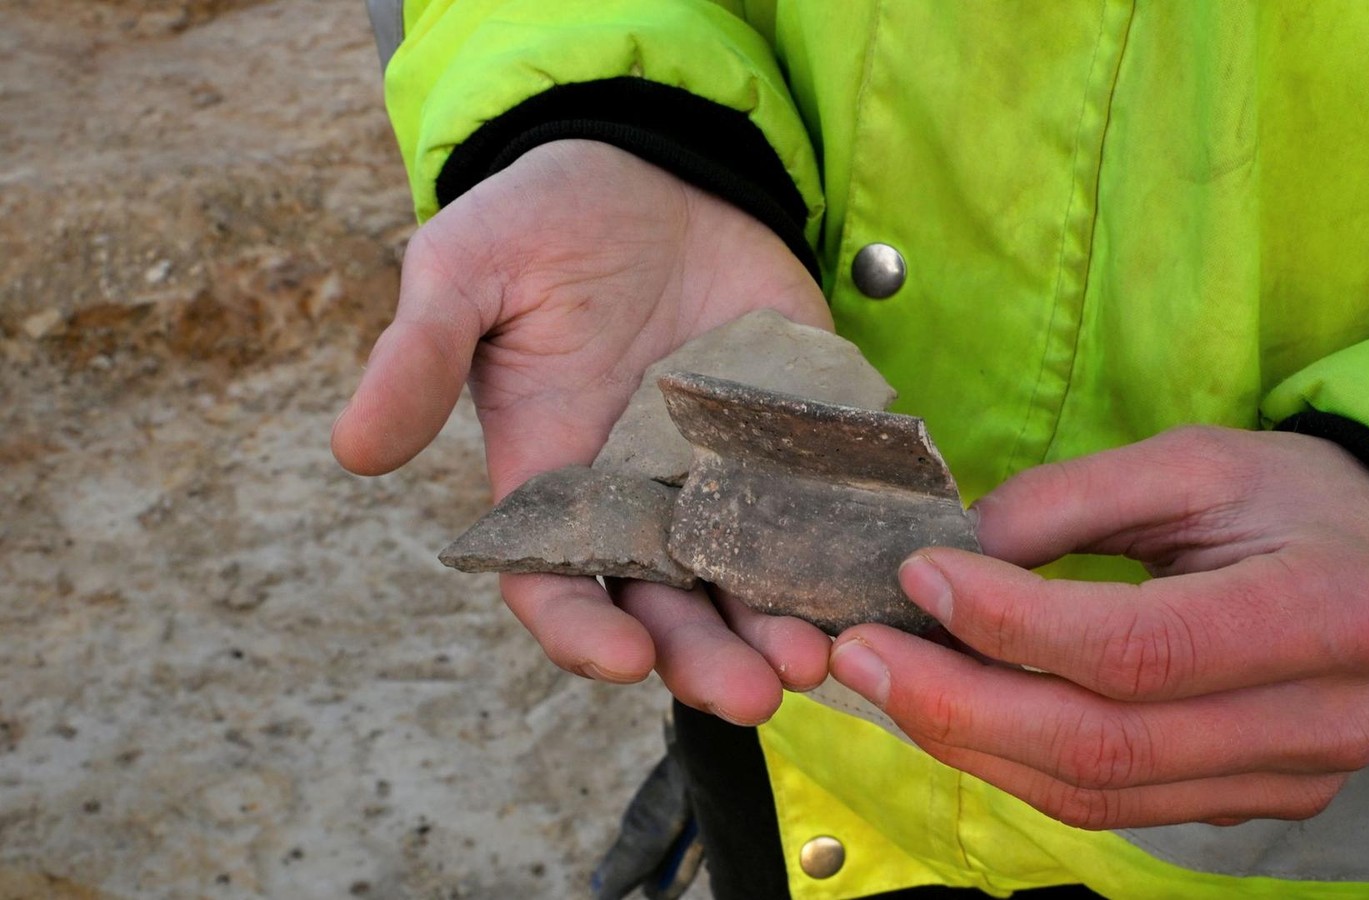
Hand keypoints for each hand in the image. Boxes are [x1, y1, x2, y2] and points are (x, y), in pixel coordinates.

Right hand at [333, 140, 832, 723]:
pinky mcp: (796, 436)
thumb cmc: (542, 223)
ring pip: (750, 580)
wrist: (652, 168)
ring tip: (817, 653)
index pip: (558, 587)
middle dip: (707, 659)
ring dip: (780, 626)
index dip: (585, 632)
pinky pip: (821, 506)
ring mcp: (725, 475)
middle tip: (756, 691)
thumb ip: (419, 358)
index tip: (624, 658)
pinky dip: (844, 548)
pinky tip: (873, 574)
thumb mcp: (466, 274)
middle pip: (669, 610)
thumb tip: (354, 450)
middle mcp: (641, 500)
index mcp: (554, 483)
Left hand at [829, 426, 1368, 828]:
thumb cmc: (1297, 501)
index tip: (919, 575)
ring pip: (1094, 795)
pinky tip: (954, 713)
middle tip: (859, 652)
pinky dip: (1016, 763)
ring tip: (885, 681)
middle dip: (959, 705)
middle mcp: (1318, 722)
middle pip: (1105, 746)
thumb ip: (1072, 501)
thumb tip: (950, 556)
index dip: (1016, 624)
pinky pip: (1109, 806)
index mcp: (1329, 611)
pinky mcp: (1246, 808)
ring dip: (970, 743)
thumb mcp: (1197, 460)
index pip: (1143, 647)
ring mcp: (1285, 783)